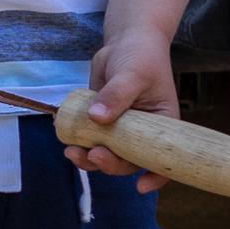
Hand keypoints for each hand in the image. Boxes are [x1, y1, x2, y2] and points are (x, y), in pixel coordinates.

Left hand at [67, 31, 178, 188]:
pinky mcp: (101, 123)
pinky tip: (66, 139)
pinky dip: (78, 144)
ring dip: (88, 159)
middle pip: (128, 161)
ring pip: (106, 155)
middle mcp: (143, 133)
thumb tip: (96, 118)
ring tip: (71, 152)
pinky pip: (90, 141)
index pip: (163, 158)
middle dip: (109, 164)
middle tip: (93, 154)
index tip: (139, 186)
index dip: (155, 176)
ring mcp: (121, 130)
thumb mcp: (132, 73)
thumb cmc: (140, 56)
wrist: (126, 42)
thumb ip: (116, 95)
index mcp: (163, 126)